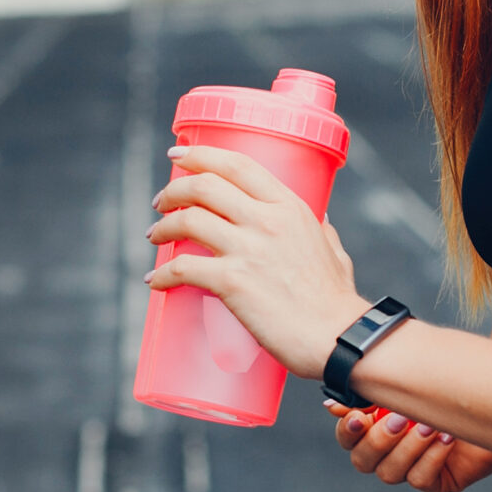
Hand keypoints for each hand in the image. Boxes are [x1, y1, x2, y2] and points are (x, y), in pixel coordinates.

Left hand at [146, 144, 369, 377]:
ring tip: (155, 235)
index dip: (201, 154)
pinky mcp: (233, 282)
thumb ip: (323, 232)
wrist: (337, 338)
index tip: (178, 153)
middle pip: (205, 186)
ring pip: (188, 219)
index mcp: (289, 208)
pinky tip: (154, 280)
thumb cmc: (336, 301)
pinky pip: (183, 268)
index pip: (237, 164)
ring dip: (163, 226)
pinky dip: (162, 273)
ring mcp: (248, 249)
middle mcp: (267, 220)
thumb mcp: (335, 251)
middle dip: (174, 189)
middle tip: (161, 202)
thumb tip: (320, 221)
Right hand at [325, 402, 491, 491]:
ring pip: (390, 473)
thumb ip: (373, 394)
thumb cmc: (451, 388)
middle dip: (378, 441)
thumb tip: (330, 406)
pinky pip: (421, 479)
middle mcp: (388, 451)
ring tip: (430, 426)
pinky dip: (432, 458)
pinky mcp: (436, 482)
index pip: (347, 437)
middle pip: (362, 461)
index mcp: (376, 425)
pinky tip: (447, 440)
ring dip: (408, 449)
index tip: (359, 416)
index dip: (348, 431)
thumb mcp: (411, 386)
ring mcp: (411, 469)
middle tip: (399, 419)